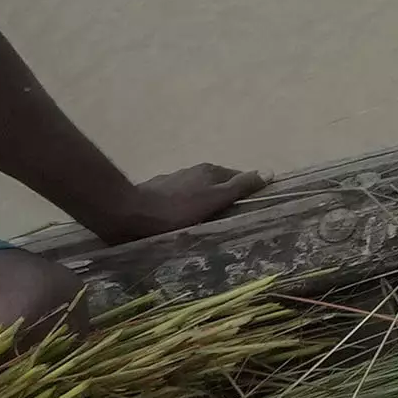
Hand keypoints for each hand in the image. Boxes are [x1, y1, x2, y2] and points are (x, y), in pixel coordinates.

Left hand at [80, 165, 266, 244]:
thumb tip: (269, 172)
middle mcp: (192, 171)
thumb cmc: (176, 210)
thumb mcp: (214, 200)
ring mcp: (172, 181)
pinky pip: (177, 202)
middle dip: (224, 199)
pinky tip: (179, 226)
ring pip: (196, 194)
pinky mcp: (155, 194)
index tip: (252, 210)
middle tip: (230, 222)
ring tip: (205, 226)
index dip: (247, 191)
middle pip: (216, 185)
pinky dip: (183, 211)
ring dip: (202, 206)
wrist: (128, 214)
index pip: (238, 177)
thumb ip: (240, 187)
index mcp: (209, 171)